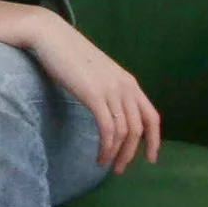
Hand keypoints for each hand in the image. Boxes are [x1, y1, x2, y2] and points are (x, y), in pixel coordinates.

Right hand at [27, 16, 162, 173]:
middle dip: (131, 154)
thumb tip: (111, 113)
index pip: (151, 116)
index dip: (154, 140)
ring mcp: (110, 90)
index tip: (150, 159)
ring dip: (117, 154)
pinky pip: (107, 129)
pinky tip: (99, 156)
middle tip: (120, 169)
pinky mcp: (94, 95)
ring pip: (123, 132)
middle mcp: (125, 87)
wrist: (52, 37)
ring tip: (105, 164)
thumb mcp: (99, 73)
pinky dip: (106, 147)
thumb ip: (109, 90)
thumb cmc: (71, 55)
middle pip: (138, 130)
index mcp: (129, 82)